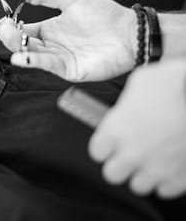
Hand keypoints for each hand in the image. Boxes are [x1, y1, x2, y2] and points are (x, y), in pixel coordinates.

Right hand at [0, 0, 135, 81]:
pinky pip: (49, 65)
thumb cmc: (104, 14)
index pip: (25, 29)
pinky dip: (34, 61)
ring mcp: (60, 58)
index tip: (4, 21)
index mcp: (50, 29)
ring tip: (10, 38)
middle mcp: (52, 45)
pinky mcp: (69, 70)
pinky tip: (22, 56)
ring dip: (20, 48)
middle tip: (5, 29)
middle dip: (12, 37)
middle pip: (25, 43)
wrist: (129, 31)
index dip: (13, 26)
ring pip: (34, 55)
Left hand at [89, 59, 185, 197]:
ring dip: (140, 173)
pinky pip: (164, 190)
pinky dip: (164, 180)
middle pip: (112, 174)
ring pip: (137, 186)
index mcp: (116, 130)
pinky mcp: (180, 177)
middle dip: (117, 163)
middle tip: (125, 151)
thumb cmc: (172, 86)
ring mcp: (157, 168)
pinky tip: (165, 164)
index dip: (103, 145)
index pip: (96, 152)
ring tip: (147, 158)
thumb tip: (124, 107)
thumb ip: (126, 102)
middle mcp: (133, 153)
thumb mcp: (140, 82)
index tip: (108, 141)